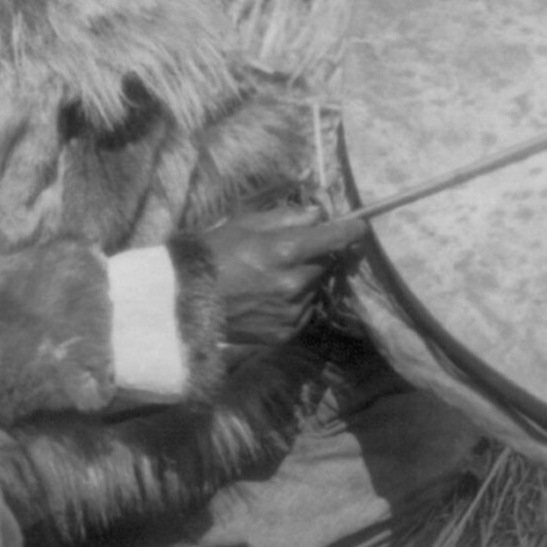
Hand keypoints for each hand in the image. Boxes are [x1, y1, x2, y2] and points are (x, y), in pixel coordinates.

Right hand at [199, 206, 366, 349]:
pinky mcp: (286, 332)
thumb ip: (288, 217)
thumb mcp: (247, 223)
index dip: (350, 230)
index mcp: (286, 251)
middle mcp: (295, 283)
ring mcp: (292, 310)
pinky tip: (269, 297)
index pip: (334, 238)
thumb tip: (318, 214)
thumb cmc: (214, 254)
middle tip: (290, 252)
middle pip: (325, 263)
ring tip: (272, 277)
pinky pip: (304, 310)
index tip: (360, 226)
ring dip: (304, 280)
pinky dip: (296, 302)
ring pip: (315, 287)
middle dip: (315, 255)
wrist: (185, 301)